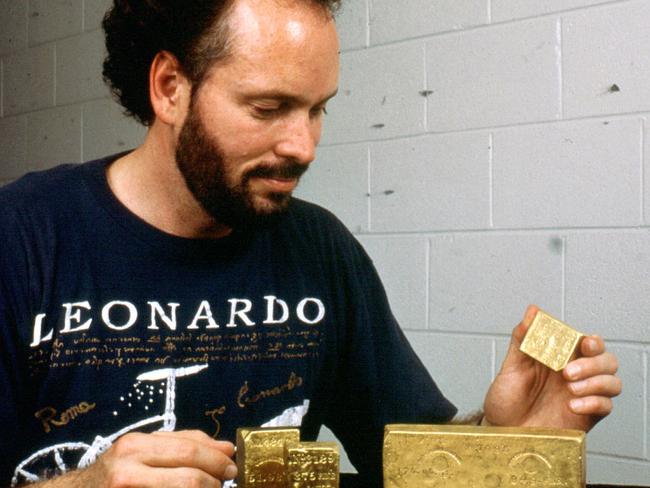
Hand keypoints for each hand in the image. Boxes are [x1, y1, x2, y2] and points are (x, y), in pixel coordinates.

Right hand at [73, 430, 235, 486]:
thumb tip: (226, 448)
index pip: (189, 450)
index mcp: (135, 446)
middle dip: (215, 480)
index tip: (232, 466)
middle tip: (226, 482)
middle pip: (189, 477)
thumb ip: (183, 444)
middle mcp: (127, 470)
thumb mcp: (142, 450)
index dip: (217, 459)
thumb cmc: (116, 473)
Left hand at [483, 305, 620, 431]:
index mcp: (561, 358)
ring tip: (569, 389)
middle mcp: (576, 375)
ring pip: (613, 382)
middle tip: (567, 372)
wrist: (501, 428)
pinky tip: (572, 405)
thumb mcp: (511, 365)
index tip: (584, 343)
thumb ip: (522, 338)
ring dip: (596, 382)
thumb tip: (532, 310)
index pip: (590, 343)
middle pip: (607, 361)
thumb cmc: (507, 397)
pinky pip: (606, 406)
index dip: (593, 341)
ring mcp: (583, 395)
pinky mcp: (586, 417)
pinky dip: (593, 403)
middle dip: (594, 363)